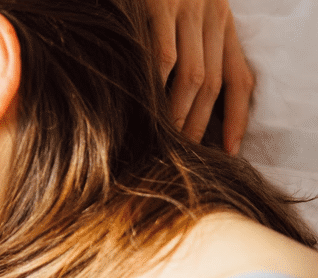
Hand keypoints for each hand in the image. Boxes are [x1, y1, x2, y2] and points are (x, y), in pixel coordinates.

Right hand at [146, 0, 254, 154]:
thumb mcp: (185, 11)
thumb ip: (187, 44)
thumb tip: (176, 95)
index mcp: (222, 23)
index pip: (240, 78)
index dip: (238, 117)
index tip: (231, 150)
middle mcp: (212, 17)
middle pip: (214, 83)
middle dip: (202, 123)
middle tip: (187, 151)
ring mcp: (187, 10)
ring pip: (193, 74)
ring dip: (180, 111)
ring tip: (168, 137)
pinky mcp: (160, 5)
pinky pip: (164, 52)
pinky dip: (159, 82)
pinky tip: (149, 102)